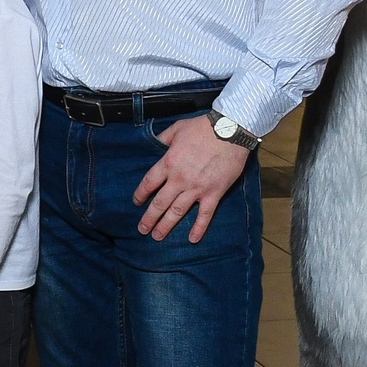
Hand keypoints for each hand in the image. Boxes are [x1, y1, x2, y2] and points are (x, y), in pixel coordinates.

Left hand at [134, 114, 250, 243]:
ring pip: (177, 211)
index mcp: (168, 162)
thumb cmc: (203, 127)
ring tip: (157, 236)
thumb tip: (154, 143)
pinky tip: (193, 239)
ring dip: (166, 225)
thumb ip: (163, 138)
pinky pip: (205, 214)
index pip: (148, 183)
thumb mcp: (177, 128)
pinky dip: (199, 227)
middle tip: (142, 229)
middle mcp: (179, 179)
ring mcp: (196, 188)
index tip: (136, 202)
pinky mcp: (214, 193)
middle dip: (149, 218)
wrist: (230, 130)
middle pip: (160, 203)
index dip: (140, 194)